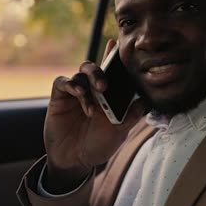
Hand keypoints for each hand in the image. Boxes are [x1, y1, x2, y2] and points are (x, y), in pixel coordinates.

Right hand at [43, 39, 143, 192]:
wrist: (74, 161)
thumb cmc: (98, 145)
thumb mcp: (119, 133)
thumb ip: (131, 116)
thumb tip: (146, 101)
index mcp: (107, 95)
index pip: (112, 72)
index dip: (113, 57)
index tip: (116, 44)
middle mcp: (91, 90)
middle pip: (93, 68)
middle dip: (100, 72)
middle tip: (104, 86)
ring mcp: (75, 93)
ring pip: (80, 74)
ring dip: (87, 87)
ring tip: (91, 109)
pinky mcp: (59, 97)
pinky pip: (63, 82)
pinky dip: (72, 87)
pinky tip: (80, 102)